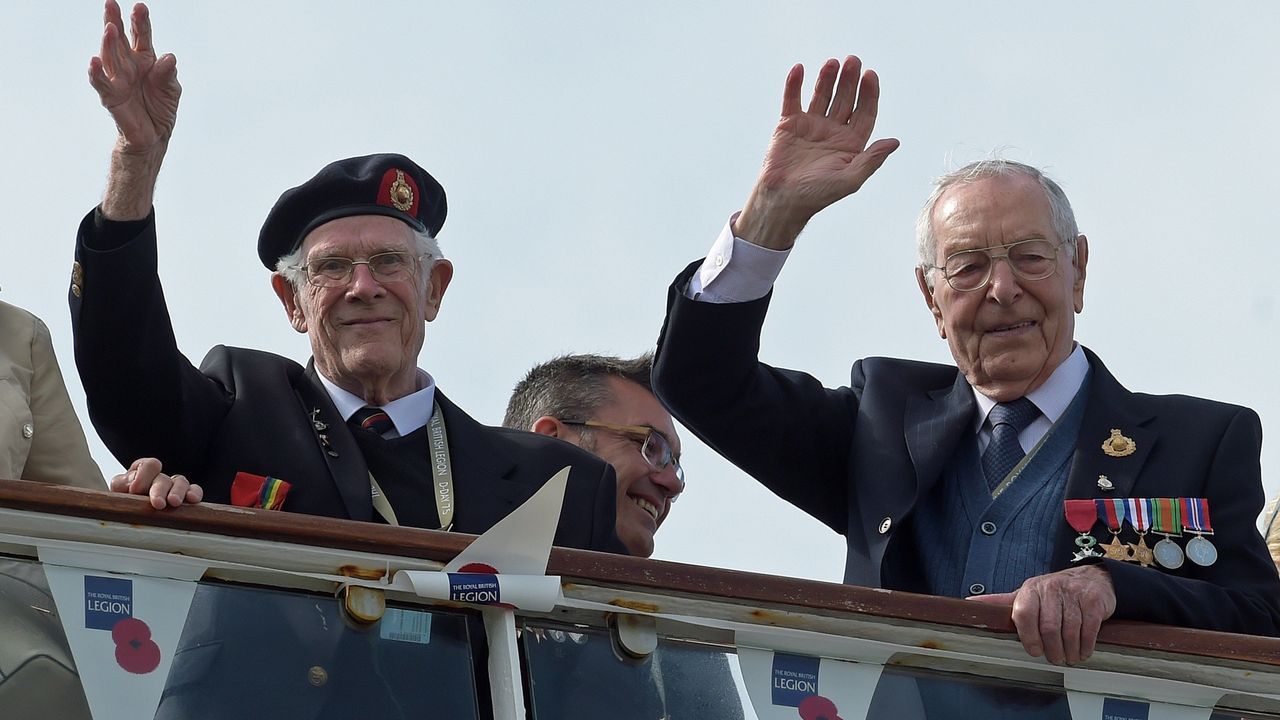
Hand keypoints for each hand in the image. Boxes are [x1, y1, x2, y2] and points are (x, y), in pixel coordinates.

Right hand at [88, 1, 180, 154]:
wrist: (155, 136)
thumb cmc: (161, 108)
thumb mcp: (172, 90)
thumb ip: (168, 74)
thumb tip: (168, 58)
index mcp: (145, 59)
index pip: (142, 36)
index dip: (140, 22)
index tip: (139, 6)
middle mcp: (128, 65)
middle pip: (120, 40)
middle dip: (115, 21)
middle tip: (111, 3)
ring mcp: (117, 79)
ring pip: (109, 56)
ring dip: (108, 42)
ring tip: (110, 28)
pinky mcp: (110, 96)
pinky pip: (101, 82)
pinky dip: (96, 72)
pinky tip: (93, 60)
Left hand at [109, 457, 202, 509]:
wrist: (126, 521)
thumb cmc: (122, 506)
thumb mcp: (115, 493)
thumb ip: (121, 484)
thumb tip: (134, 484)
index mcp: (139, 473)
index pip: (148, 465)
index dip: (144, 475)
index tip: (136, 490)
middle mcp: (157, 478)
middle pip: (163, 477)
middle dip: (160, 489)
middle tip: (158, 503)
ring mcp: (172, 487)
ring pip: (180, 482)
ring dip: (178, 491)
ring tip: (174, 502)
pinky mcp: (185, 498)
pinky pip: (194, 490)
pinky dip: (194, 493)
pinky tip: (193, 499)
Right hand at [735, 56, 899, 249]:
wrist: (782, 200)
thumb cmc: (817, 195)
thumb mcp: (850, 180)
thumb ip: (872, 159)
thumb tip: (895, 142)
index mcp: (851, 143)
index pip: (864, 112)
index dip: (869, 94)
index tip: (870, 76)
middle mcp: (833, 131)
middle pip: (845, 99)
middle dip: (850, 80)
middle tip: (853, 61)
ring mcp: (811, 126)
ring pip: (822, 95)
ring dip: (827, 78)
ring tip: (832, 62)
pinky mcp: (789, 125)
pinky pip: (793, 100)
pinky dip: (795, 84)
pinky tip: (799, 70)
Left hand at [968, 564, 1115, 664]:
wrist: (1091, 578)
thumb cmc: (1054, 592)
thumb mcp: (1027, 595)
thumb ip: (1002, 602)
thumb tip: (970, 605)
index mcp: (1030, 589)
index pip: (1023, 613)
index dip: (1028, 636)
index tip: (1034, 651)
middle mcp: (1050, 589)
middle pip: (1048, 626)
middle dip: (1052, 649)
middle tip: (1054, 659)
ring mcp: (1073, 594)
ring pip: (1069, 630)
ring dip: (1070, 650)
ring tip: (1069, 658)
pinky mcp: (1093, 601)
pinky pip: (1088, 628)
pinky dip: (1086, 645)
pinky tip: (1083, 651)